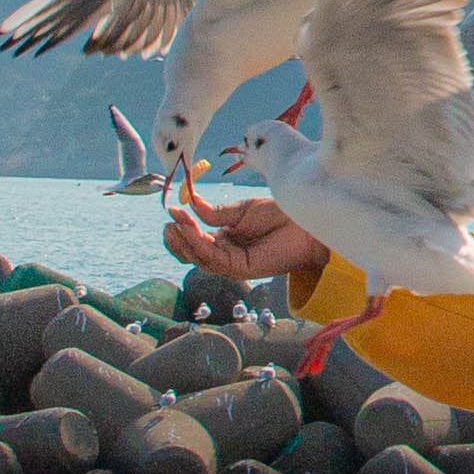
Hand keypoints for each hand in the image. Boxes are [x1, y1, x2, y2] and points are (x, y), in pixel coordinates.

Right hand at [162, 194, 321, 280]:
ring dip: (185, 241)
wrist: (305, 223)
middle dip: (177, 240)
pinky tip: (191, 229)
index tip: (172, 211)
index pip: (195, 241)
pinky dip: (200, 244)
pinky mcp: (242, 269)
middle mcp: (226, 254)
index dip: (181, 230)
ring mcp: (233, 263)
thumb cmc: (278, 214)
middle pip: (192, 255)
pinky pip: (215, 258)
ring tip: (175, 223)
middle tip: (168, 223)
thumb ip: (215, 213)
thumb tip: (191, 205)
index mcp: (225, 240)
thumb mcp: (241, 210)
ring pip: (200, 258)